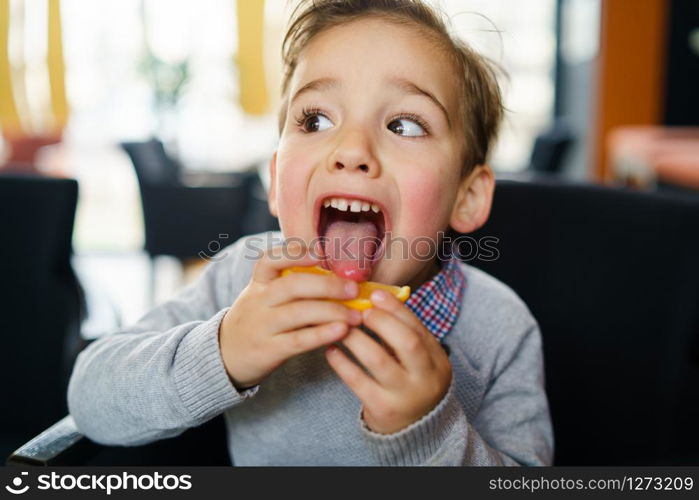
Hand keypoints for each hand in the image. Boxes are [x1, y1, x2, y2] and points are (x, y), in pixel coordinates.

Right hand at [218, 242, 360, 388]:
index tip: (320, 252)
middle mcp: (258, 301)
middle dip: (326, 285)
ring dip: (331, 311)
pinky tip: (342, 331)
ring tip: (356, 315)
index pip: (269, 260)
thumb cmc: (259, 320)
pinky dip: (322, 334)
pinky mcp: (269, 350)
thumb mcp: (265, 296)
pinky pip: (298, 340)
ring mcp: (262, 325)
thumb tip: (341, 276)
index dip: (294, 253)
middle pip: (291, 285)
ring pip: (297, 313)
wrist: (225, 356)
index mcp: (259, 283)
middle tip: (353, 289)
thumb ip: (294, 285)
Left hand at [325, 289, 451, 433]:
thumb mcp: (418, 360)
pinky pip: (357, 381)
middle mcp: (425, 378)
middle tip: (360, 312)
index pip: (419, 328)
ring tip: (341, 327)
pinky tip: (331, 350)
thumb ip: (402, 334)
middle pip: (407, 343)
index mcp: (437, 361)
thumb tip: (374, 299)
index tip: (375, 294)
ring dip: (356, 339)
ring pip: (378, 360)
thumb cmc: (410, 383)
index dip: (396, 309)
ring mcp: (404, 395)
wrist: (413, 430)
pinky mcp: (381, 409)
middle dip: (382, 322)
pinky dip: (341, 362)